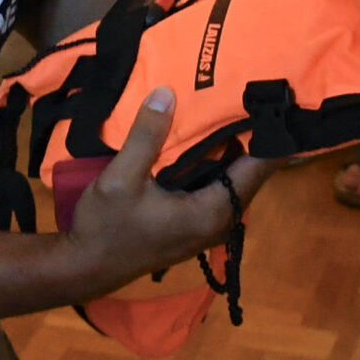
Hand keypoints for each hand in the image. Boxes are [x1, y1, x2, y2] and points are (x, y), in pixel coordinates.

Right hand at [60, 86, 272, 297]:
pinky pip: (220, 186)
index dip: (270, 133)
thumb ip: (146, 136)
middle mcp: (221, 221)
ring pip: (235, 179)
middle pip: (251, 172)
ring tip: (235, 105)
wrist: (86, 268)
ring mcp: (209, 226)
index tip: (273, 97)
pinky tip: (208, 137)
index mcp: (212, 212)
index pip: (259, 167)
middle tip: (254, 91)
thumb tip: (167, 92)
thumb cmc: (105, 227)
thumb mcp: (120, 178)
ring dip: (236, 148)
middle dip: (254, 135)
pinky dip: (219, 162)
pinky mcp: (196, 224)